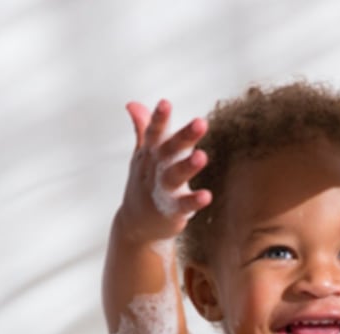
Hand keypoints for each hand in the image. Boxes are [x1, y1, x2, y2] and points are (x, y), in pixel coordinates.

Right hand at [118, 99, 211, 242]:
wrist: (136, 225)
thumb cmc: (145, 183)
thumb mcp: (143, 156)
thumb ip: (143, 130)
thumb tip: (132, 103)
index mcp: (150, 154)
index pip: (154, 133)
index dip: (159, 118)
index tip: (165, 103)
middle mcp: (155, 169)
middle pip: (169, 150)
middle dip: (184, 136)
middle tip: (201, 122)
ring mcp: (161, 191)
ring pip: (174, 176)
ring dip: (188, 166)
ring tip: (203, 156)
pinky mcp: (171, 211)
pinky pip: (183, 206)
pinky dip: (193, 201)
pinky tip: (207, 196)